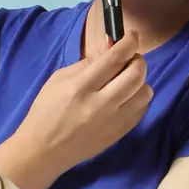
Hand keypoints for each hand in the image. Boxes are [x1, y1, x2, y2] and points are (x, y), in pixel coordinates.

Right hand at [14, 27, 152, 178]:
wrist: (43, 151)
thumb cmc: (46, 112)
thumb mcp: (58, 80)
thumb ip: (87, 64)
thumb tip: (110, 48)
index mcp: (81, 87)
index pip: (115, 58)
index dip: (129, 42)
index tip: (132, 36)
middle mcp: (100, 104)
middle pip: (136, 74)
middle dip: (137, 60)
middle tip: (129, 59)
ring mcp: (112, 121)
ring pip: (144, 92)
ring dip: (140, 81)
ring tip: (127, 81)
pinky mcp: (118, 134)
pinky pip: (142, 110)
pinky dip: (138, 98)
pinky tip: (126, 97)